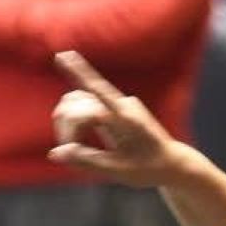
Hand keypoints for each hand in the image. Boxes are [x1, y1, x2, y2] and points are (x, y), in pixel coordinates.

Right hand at [49, 50, 193, 186]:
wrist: (171, 163)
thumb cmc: (148, 169)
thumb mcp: (117, 170)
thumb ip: (85, 161)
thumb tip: (54, 153)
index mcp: (125, 119)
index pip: (98, 91)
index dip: (79, 72)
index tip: (64, 55)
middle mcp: (121, 105)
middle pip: (76, 104)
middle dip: (66, 127)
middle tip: (71, 154)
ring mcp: (118, 103)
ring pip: (77, 101)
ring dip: (68, 122)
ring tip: (74, 148)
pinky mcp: (114, 106)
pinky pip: (84, 103)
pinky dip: (75, 120)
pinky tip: (76, 137)